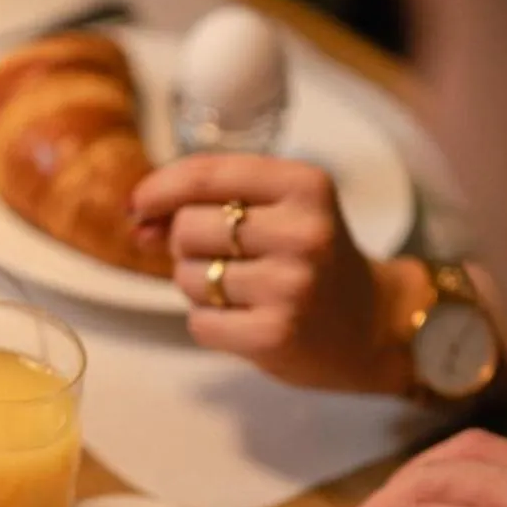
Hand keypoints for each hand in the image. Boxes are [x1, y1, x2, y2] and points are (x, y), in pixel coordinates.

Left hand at [130, 154, 429, 393]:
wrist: (369, 327)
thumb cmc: (310, 261)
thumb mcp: (277, 214)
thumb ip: (209, 205)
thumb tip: (137, 219)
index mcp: (305, 185)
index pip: (208, 173)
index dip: (159, 188)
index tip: (137, 204)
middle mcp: (303, 231)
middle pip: (189, 228)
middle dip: (187, 246)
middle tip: (223, 259)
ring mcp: (291, 285)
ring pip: (189, 277)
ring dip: (199, 287)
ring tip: (241, 292)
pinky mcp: (275, 334)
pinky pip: (199, 323)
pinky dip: (209, 323)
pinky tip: (244, 321)